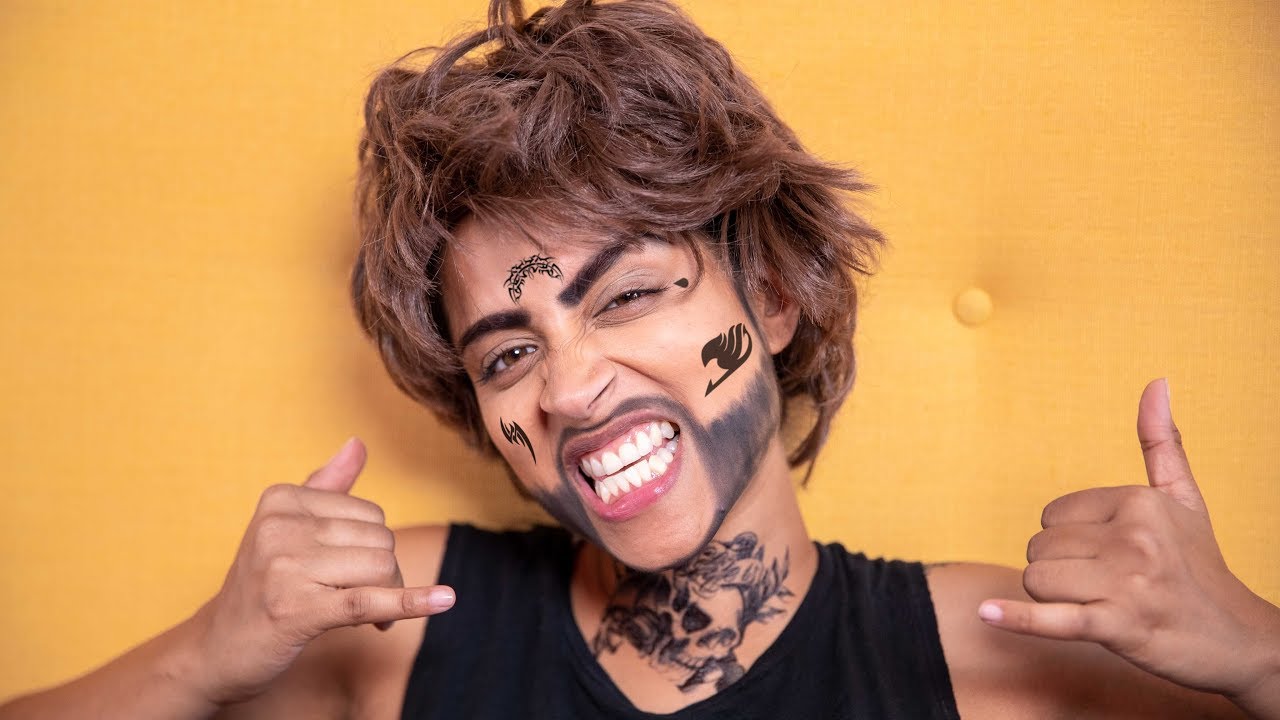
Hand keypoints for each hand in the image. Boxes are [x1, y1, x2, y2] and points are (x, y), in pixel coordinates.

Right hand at [190, 438, 455, 704]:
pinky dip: (410, 603)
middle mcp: (279, 527)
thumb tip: (358, 443)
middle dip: (386, 574)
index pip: (370, 512)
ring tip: (363, 614)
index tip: (355, 572)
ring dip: (388, 598)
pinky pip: (371, 601)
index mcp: (281, 499)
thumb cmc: (264, 586)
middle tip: (363, 599)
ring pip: (382, 568)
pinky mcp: (297, 610)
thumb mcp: (287, 528)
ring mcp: (285, 568)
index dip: (375, 546)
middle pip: (381, 539)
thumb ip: (326, 486)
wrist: (219, 649)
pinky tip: (443, 600)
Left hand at [979, 379, 1279, 704]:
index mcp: (1139, 502)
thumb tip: (1157, 381)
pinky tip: (987, 613)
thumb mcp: (1183, 498)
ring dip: (1053, 598)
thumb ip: (1161, 441)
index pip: (1051, 516)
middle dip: (1059, 570)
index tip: (1110, 555)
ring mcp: (1126, 582)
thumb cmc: (1198, 565)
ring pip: (1036, 579)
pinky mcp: (1117, 624)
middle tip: (1105, 584)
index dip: (1069, 540)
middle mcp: (1133, 537)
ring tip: (1098, 603)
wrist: (1238, 639)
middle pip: (1038, 548)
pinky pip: (1053, 618)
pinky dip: (1019, 619)